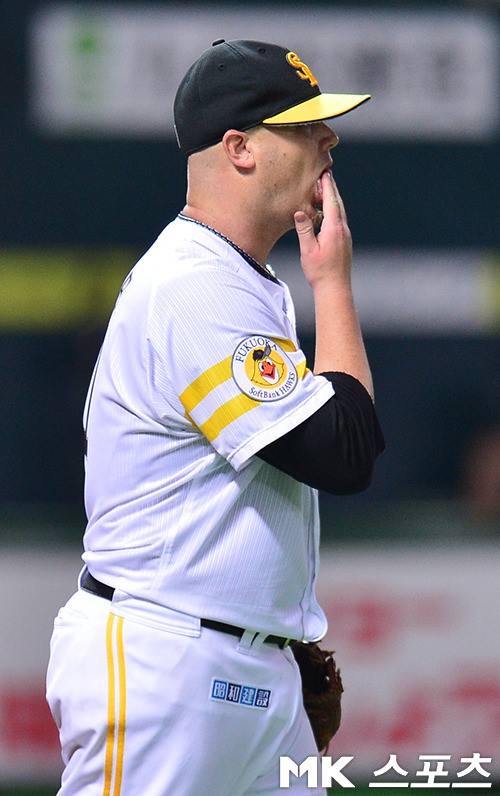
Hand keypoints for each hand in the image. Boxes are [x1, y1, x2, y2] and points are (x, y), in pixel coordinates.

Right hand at [294, 171, 352, 288]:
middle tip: (326, 175)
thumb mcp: (308, 250)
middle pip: (338, 204)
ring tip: (326, 190)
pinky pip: (340, 220)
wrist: (335, 289)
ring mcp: (346, 236)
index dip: (327, 186)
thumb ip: (304, 230)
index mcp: (334, 229)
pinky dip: (335, 210)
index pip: (331, 202)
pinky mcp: (345, 242)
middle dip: (332, 189)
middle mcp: (343, 230)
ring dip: (333, 199)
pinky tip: (329, 212)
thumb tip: (299, 213)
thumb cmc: (320, 272)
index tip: (325, 173)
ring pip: (340, 212)